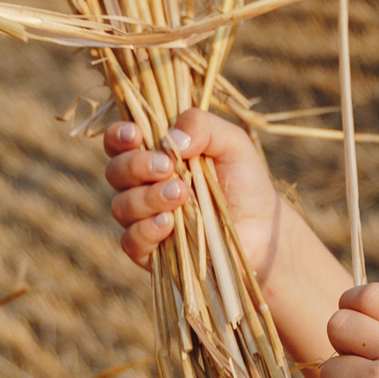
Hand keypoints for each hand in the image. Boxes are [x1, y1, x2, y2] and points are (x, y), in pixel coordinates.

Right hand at [102, 109, 280, 273]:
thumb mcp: (232, 143)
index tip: (136, 134)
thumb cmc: (245, 180)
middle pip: (115, 172)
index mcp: (154, 154)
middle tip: (168, 167)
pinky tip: (168, 223)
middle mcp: (141, 185)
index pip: (118, 141)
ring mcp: (143, 219)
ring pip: (121, 207)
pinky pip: (131, 242)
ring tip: (181, 194)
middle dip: (136, 166)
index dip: (118, 136)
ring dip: (147, 198)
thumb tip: (170, 139)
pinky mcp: (151, 251)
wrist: (263, 228)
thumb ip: (203, 126)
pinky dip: (146, 230)